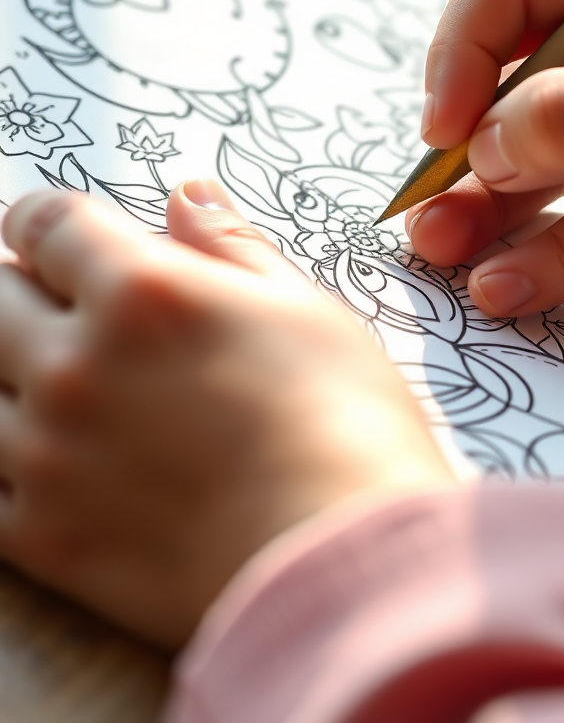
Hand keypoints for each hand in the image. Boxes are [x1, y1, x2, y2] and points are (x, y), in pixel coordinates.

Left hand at [0, 183, 454, 646]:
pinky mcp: (40, 536)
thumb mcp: (304, 309)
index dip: (48, 221)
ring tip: (76, 390)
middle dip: (24, 291)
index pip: (46, 224)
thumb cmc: (345, 419)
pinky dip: (12, 461)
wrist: (339, 552)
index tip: (59, 236)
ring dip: (14, 374)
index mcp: (142, 291)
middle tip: (72, 311)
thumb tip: (187, 196)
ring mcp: (44, 453)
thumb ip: (231, 247)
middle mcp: (74, 363)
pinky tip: (64, 460)